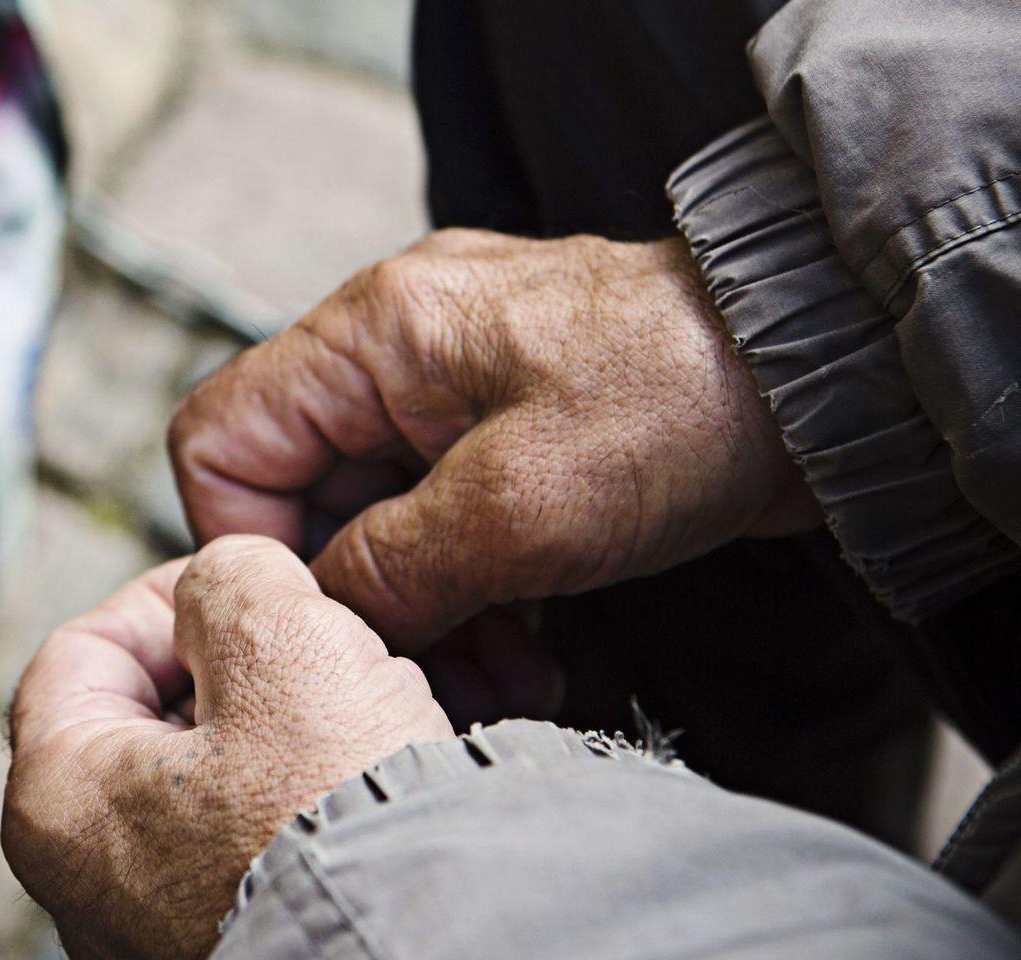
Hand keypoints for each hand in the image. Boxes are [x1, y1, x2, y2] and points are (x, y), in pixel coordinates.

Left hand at [2, 535, 451, 959]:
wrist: (443, 946)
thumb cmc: (342, 819)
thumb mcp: (283, 639)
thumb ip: (228, 577)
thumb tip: (229, 586)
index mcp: (55, 802)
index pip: (84, 649)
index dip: (171, 594)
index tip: (250, 584)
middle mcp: (85, 885)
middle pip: (150, 717)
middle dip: (240, 664)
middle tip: (318, 647)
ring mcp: (154, 930)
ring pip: (213, 782)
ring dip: (284, 730)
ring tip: (361, 718)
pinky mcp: (229, 948)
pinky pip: (255, 849)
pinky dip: (305, 804)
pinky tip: (371, 788)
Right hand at [168, 230, 818, 647]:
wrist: (827, 383)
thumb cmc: (686, 401)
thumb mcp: (519, 506)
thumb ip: (391, 566)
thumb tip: (319, 616)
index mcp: (373, 334)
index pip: (222, 438)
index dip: (245, 539)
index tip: (309, 617)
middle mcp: (396, 352)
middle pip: (301, 494)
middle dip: (352, 598)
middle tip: (417, 678)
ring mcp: (450, 391)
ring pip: (373, 522)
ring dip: (416, 612)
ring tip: (490, 680)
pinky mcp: (504, 434)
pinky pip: (438, 524)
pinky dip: (465, 593)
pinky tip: (521, 651)